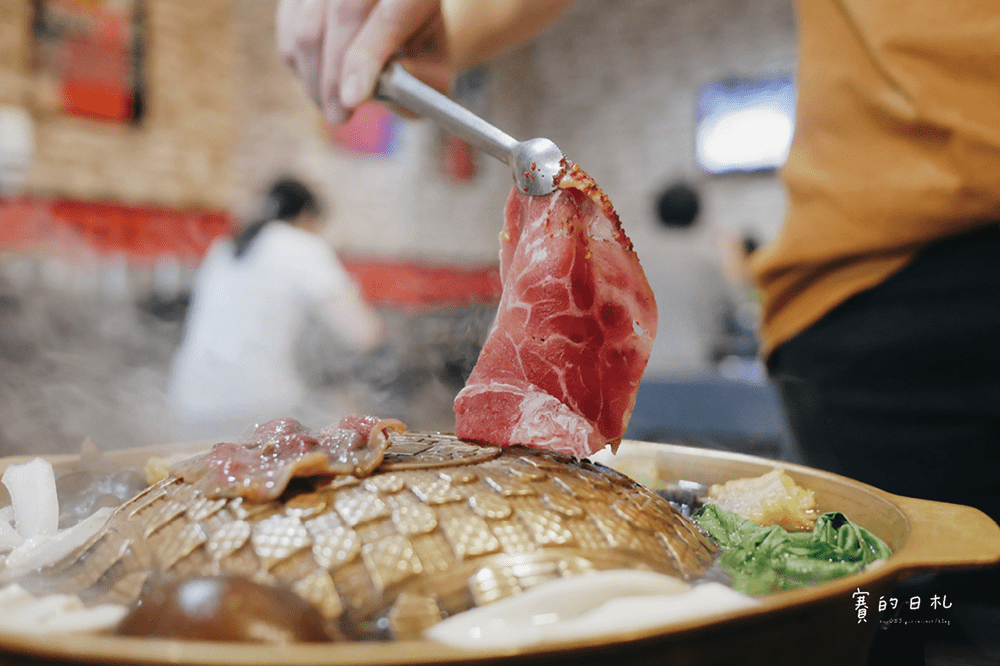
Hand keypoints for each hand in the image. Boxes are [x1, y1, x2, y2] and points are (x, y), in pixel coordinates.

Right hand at [276, 0, 452, 124]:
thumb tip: (374, 83)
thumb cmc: (420, 58)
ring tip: (333, 107)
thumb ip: (416, 81)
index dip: (368, 56)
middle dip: (336, 75)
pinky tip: (321, 82)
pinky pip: (290, 28)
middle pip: (345, 13)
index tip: (353, 99)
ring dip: (316, 76)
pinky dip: (301, 63)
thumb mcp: (433, 76)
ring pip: (310, 23)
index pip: (393, 15)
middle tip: (339, 115)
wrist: (402, 33)